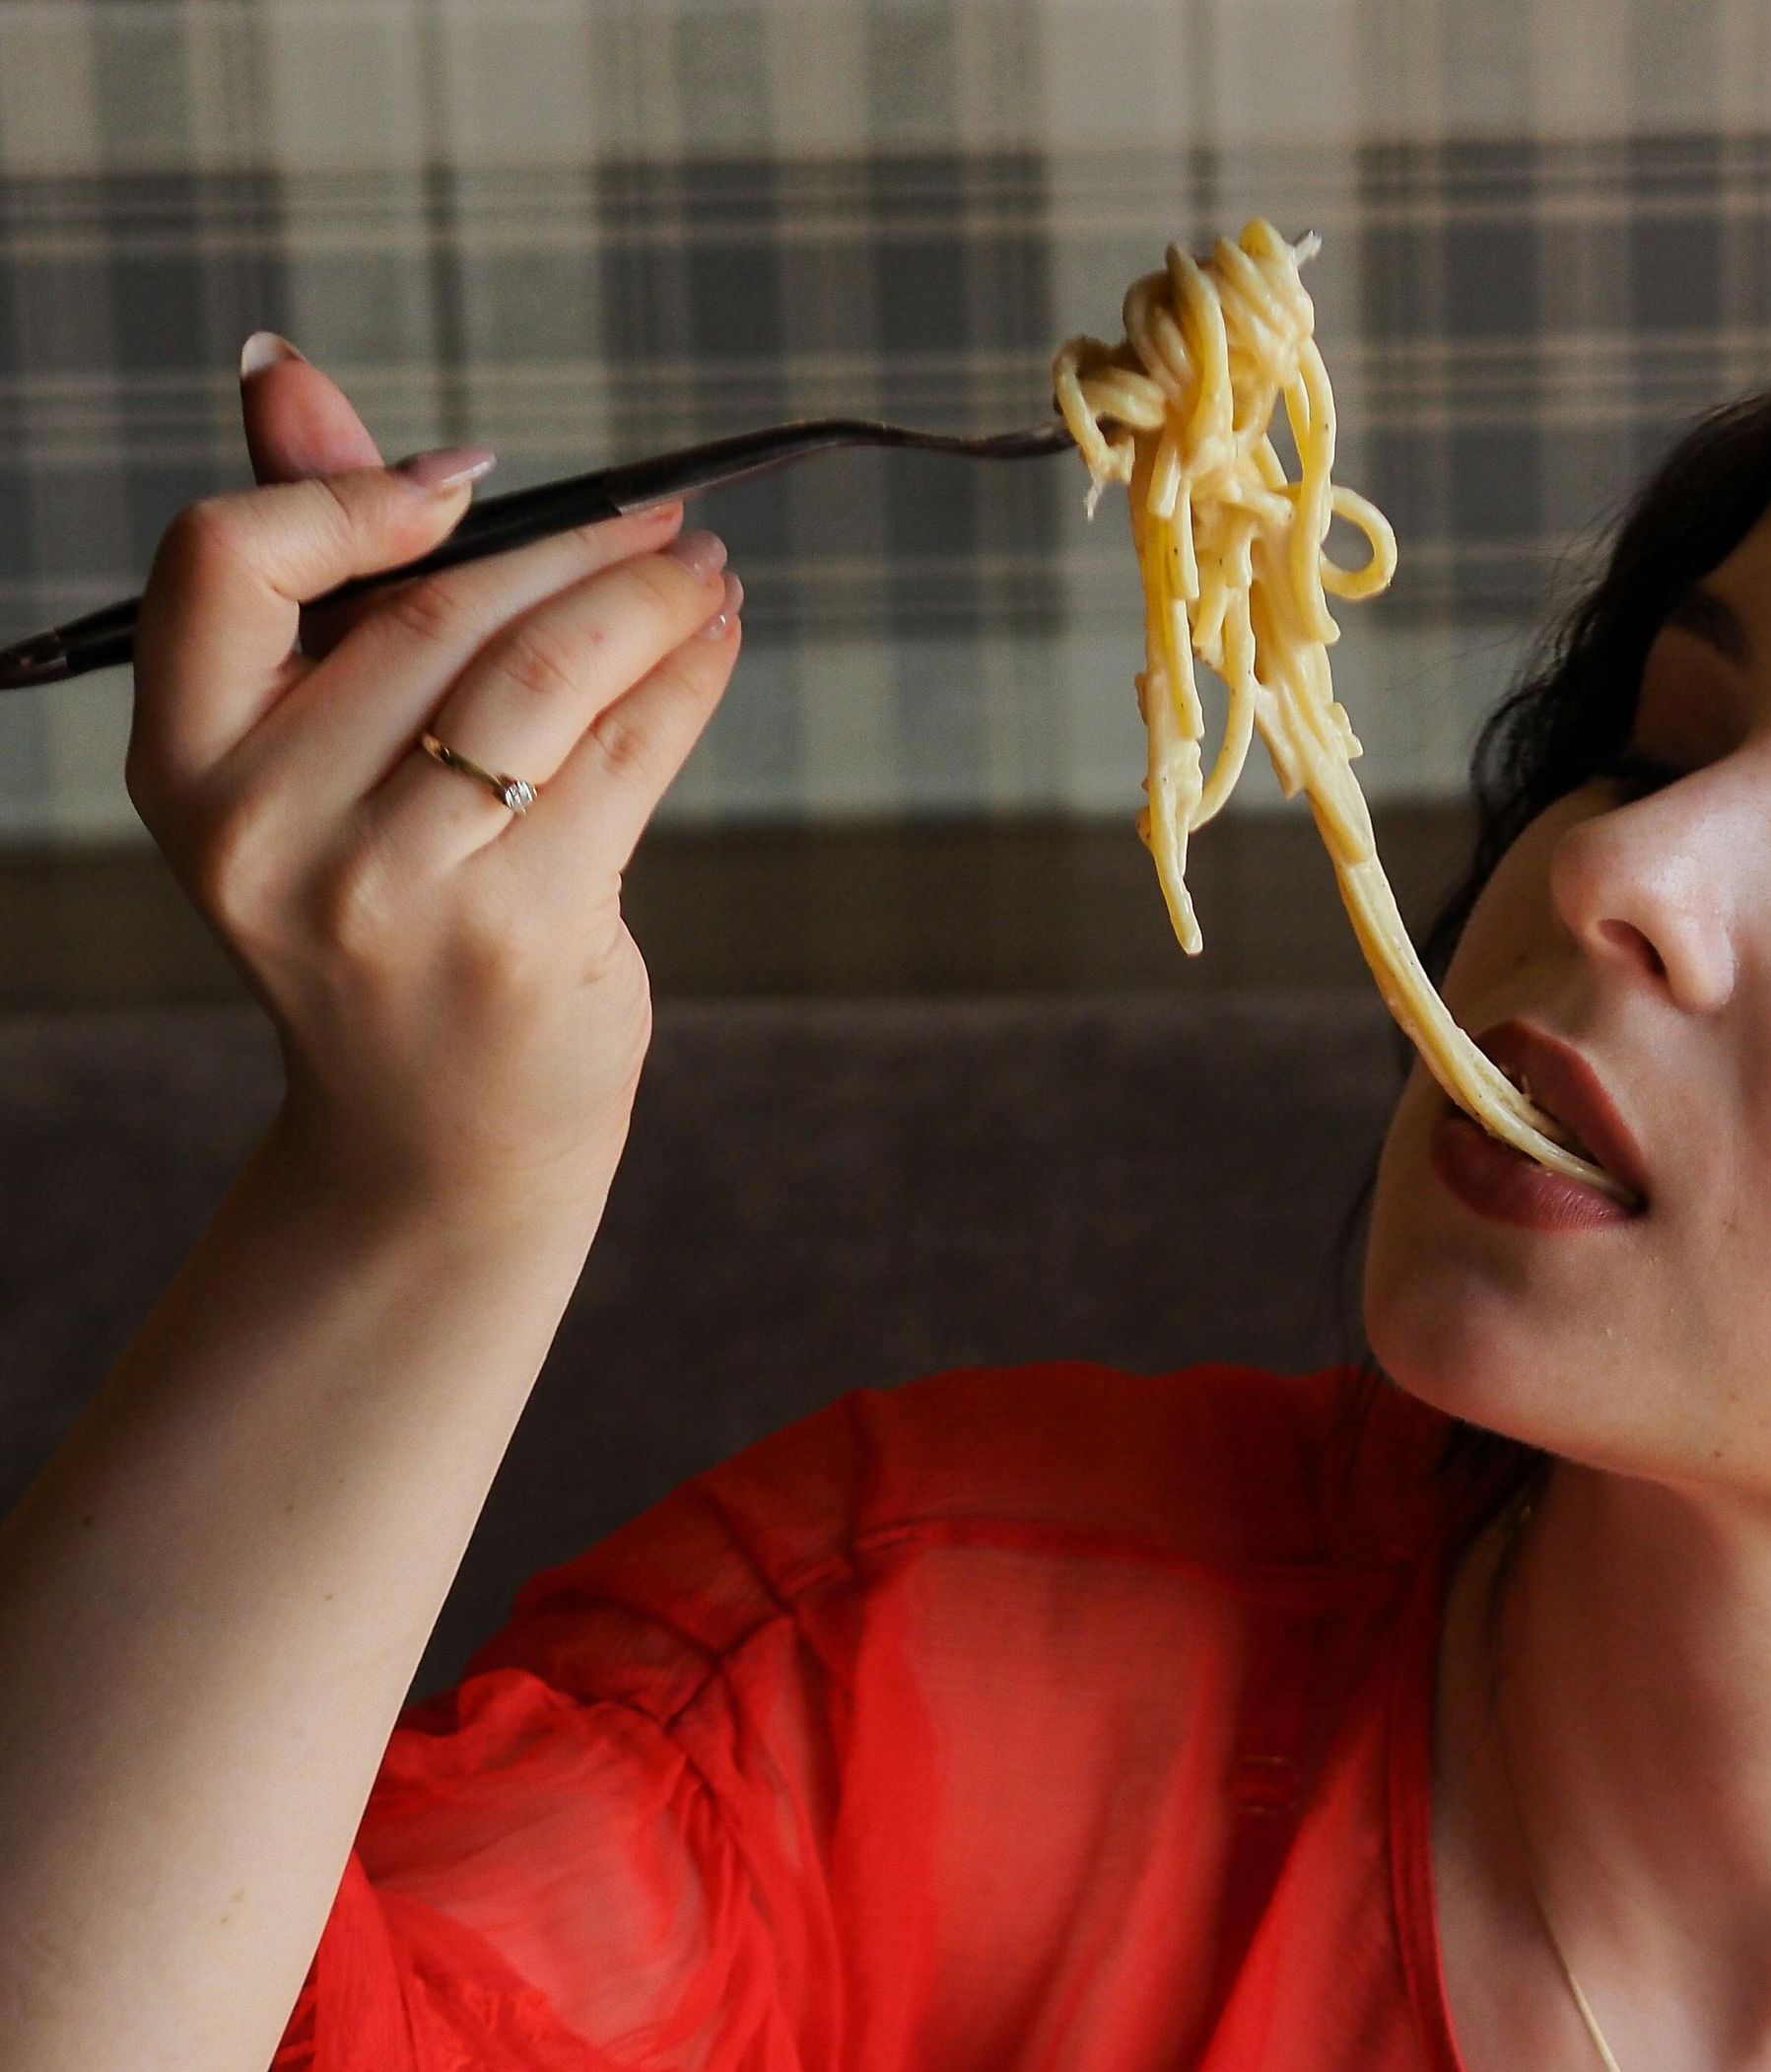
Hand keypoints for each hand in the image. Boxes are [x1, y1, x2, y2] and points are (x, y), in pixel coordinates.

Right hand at [125, 337, 741, 1220]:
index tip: (472, 479)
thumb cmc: (378, 913)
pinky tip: (718, 639)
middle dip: (567, 544)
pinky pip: (625, 756)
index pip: (224, 561)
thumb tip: (278, 366)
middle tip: (658, 516)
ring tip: (706, 570)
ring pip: (543, 673)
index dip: (351, 495)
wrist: (433, 1140)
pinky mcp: (520, 937)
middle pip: (430, 611)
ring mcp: (395, 894)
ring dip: (647, 598)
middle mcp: (270, 835)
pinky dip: (687, 677)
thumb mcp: (307, 761)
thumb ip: (308, 570)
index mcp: (187, 770)